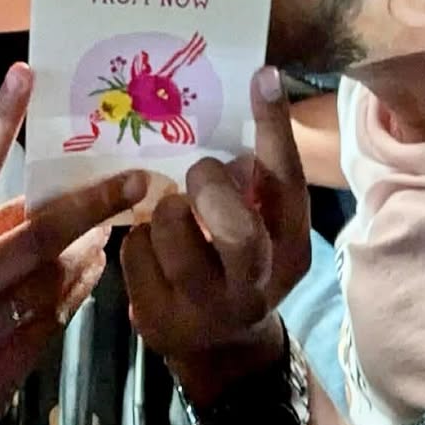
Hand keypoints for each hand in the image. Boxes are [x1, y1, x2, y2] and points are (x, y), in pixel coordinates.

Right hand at [0, 63, 148, 424]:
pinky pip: (57, 317)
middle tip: (134, 178)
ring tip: (119, 222)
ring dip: (95, 249)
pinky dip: (83, 287)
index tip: (25, 72)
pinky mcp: (0, 368)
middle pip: (37, 234)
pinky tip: (97, 267)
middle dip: (92, 205)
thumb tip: (56, 186)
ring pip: (57, 277)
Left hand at [120, 66, 310, 404]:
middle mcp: (255, 283)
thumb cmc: (240, 261)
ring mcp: (206, 308)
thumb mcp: (262, 227)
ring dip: (165, 209)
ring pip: (171, 229)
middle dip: (207, 185)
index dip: (274, 128)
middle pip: (235, 227)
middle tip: (198, 174)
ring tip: (173, 216)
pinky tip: (154, 251)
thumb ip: (255, 181)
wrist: (222, 349)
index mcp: (288, 248)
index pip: (287, 182)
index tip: (261, 76)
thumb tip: (243, 99)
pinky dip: (139, 240)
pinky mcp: (159, 321)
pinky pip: (135, 251)